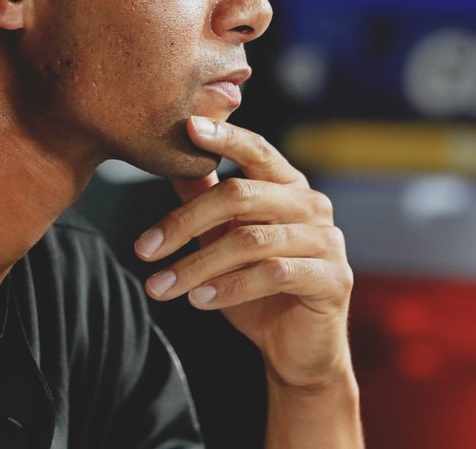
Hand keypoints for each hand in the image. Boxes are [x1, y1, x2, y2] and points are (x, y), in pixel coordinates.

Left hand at [134, 115, 353, 389]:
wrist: (296, 350)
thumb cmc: (258, 289)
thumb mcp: (223, 239)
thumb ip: (206, 199)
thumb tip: (172, 161)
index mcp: (287, 186)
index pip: (255, 150)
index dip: (224, 136)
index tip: (188, 125)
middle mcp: (312, 205)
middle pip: (240, 195)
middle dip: (184, 222)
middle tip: (143, 249)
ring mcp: (327, 240)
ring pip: (250, 240)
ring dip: (197, 265)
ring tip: (160, 286)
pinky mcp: (333, 278)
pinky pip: (274, 273)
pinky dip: (230, 287)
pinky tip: (198, 301)